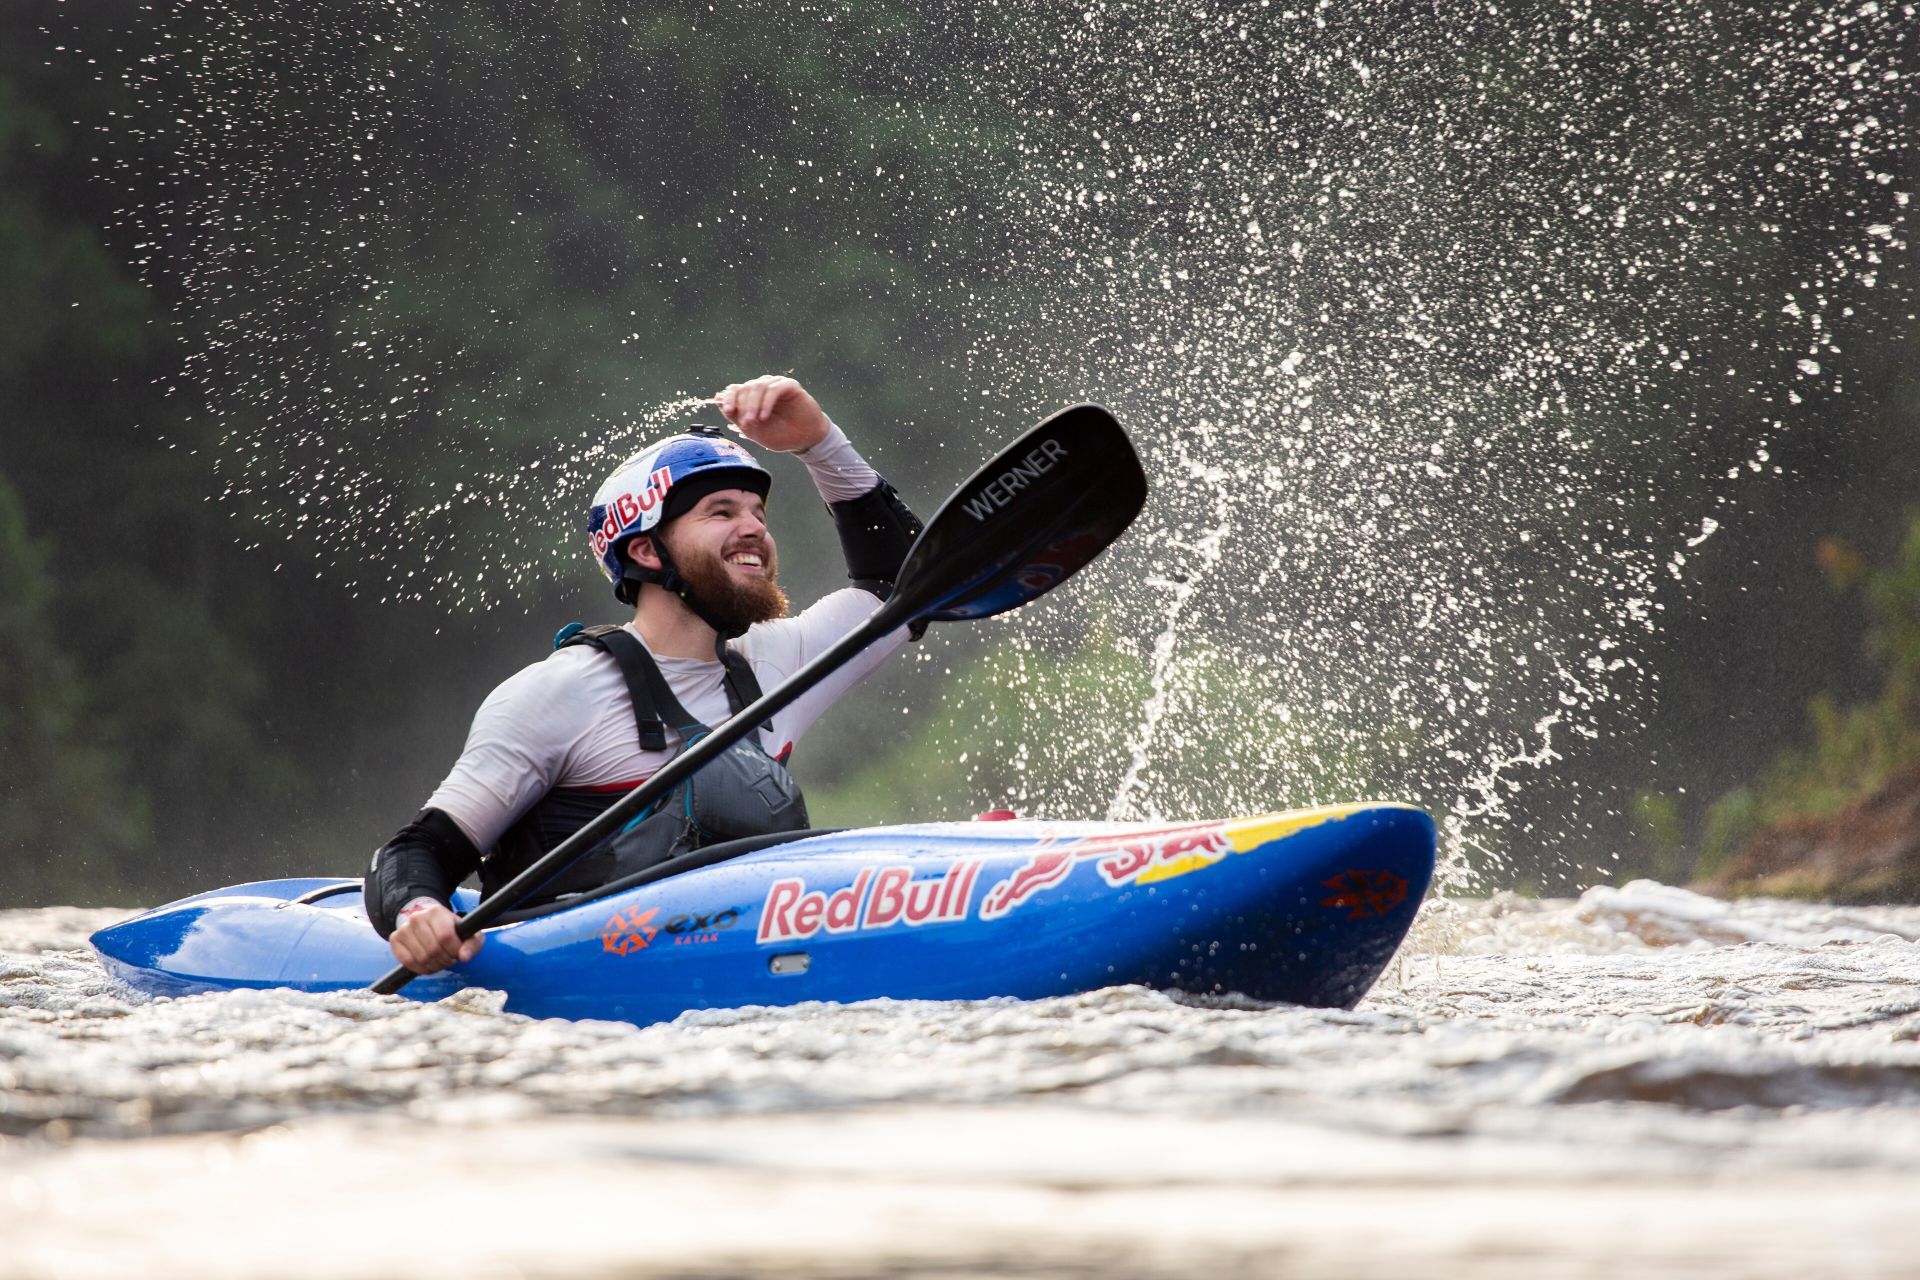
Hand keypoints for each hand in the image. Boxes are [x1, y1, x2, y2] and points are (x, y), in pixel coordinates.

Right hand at [388, 899, 482, 973]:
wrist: (427, 923)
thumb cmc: (450, 930)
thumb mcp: (467, 933)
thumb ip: (472, 944)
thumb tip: (464, 957)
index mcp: (436, 912)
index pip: (445, 936)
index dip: (454, 951)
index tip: (457, 954)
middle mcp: (417, 917)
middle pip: (433, 949)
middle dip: (444, 960)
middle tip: (448, 959)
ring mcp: (404, 928)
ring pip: (421, 958)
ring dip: (433, 966)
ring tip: (439, 961)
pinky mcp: (395, 939)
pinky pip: (407, 962)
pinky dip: (420, 969)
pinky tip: (427, 965)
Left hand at [714, 375, 829, 452]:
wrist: (805, 440)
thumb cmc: (780, 435)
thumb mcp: (754, 430)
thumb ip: (737, 416)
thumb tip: (718, 400)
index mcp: (752, 397)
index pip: (735, 389)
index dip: (728, 398)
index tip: (727, 411)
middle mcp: (763, 387)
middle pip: (745, 388)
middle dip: (743, 406)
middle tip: (747, 423)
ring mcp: (776, 385)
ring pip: (758, 386)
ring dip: (753, 405)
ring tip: (755, 421)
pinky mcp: (790, 386)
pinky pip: (774, 389)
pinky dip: (766, 403)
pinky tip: (764, 416)